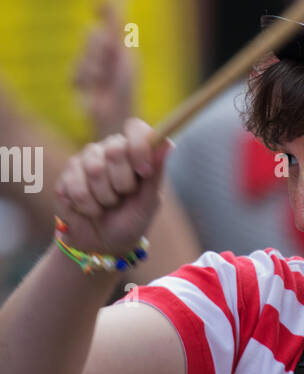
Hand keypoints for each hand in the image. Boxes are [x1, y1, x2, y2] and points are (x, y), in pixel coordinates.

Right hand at [53, 117, 173, 256]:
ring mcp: (85, 161)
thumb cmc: (131, 221)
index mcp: (133, 152)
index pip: (135, 128)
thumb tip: (167, 142)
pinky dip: (87, 206)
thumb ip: (156, 174)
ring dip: (104, 198)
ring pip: (94, 169)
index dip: (139, 147)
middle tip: (122, 196)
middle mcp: (108, 150)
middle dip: (122, 182)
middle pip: (115, 150)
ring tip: (107, 205)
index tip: (143, 171)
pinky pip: (75, 186)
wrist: (103, 244)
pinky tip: (90, 210)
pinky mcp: (66, 176)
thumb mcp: (149, 202)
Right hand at [74, 1, 134, 136]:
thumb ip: (117, 31)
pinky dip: (86, 81)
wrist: (115, 117)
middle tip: (110, 58)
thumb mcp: (125, 57)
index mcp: (117, 47)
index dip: (104, 9)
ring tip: (103, 82)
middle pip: (90, 34)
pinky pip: (75, 72)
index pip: (108, 21)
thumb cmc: (125, 90)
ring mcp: (87, 66)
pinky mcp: (76, 82)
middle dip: (100, 46)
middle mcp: (101, 54)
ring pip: (84, 54)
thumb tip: (112, 1)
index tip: (98, 1)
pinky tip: (93, 91)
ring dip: (95, 67)